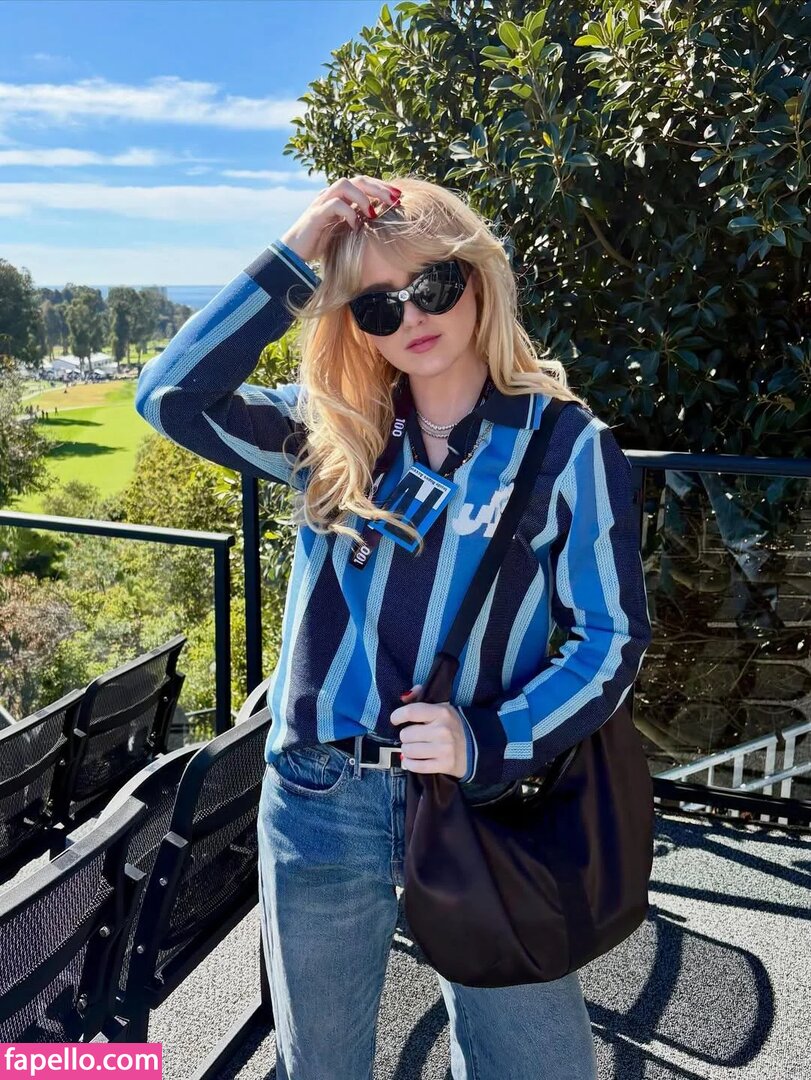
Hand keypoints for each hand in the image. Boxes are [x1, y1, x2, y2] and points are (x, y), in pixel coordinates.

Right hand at [279, 174, 401, 262]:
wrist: (295, 254)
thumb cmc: (322, 244)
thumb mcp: (346, 231)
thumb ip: (360, 222)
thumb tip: (383, 221)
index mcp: (340, 197)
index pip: (364, 183)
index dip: (382, 187)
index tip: (400, 196)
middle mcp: (331, 195)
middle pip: (358, 180)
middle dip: (379, 188)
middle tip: (395, 199)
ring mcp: (322, 203)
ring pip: (344, 185)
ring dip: (362, 197)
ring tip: (373, 213)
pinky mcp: (315, 214)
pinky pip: (333, 204)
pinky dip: (347, 213)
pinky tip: (355, 226)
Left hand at [390, 683, 467, 778]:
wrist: (477, 748)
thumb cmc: (453, 726)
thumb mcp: (442, 707)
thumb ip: (421, 697)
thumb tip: (404, 696)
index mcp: (442, 712)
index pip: (411, 712)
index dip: (398, 715)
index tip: (395, 720)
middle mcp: (442, 730)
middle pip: (406, 734)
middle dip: (406, 736)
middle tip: (413, 737)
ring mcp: (444, 749)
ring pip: (408, 750)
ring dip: (407, 751)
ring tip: (414, 748)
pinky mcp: (444, 765)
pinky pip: (416, 766)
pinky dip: (410, 764)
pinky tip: (413, 760)